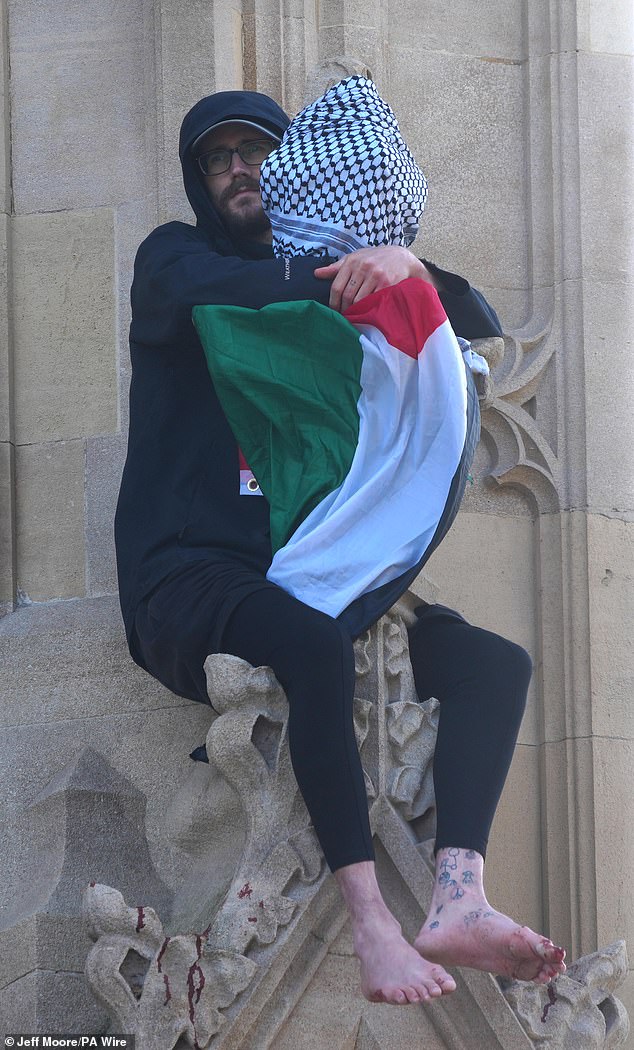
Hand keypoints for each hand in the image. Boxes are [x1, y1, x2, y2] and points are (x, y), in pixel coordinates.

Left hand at [314, 246, 439, 312]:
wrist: (401, 257)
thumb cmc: (374, 259)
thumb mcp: (355, 258)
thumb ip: (336, 267)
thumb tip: (316, 274)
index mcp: (352, 261)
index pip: (336, 287)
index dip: (333, 302)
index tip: (333, 311)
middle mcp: (363, 267)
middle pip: (347, 295)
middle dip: (344, 309)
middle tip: (344, 317)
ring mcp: (376, 275)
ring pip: (360, 300)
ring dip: (356, 311)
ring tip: (354, 316)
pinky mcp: (387, 283)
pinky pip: (373, 301)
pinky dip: (368, 309)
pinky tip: (366, 312)